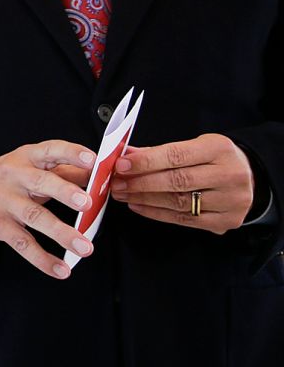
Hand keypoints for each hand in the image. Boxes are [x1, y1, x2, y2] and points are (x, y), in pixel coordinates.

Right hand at [0, 139, 96, 278]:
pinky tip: (61, 270)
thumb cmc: (8, 178)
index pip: (51, 150)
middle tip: (87, 203)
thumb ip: (63, 170)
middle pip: (42, 183)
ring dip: (61, 232)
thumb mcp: (30, 166)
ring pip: (35, 216)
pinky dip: (42, 259)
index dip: (72, 154)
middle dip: (65, 192)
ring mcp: (6, 201)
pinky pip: (22, 243)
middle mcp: (16, 176)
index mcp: (28, 158)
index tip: (93, 160)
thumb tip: (98, 178)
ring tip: (84, 247)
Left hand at [111, 134, 254, 233]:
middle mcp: (229, 175)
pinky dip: (158, 213)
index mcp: (219, 149)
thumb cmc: (214, 159)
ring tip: (123, 194)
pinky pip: (185, 220)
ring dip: (144, 199)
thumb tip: (126, 155)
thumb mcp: (194, 146)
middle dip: (141, 183)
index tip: (121, 165)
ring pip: (179, 202)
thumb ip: (160, 152)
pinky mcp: (227, 221)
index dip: (146, 161)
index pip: (176, 155)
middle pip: (177, 181)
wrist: (251, 177)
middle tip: (116, 183)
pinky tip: (139, 206)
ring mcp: (231, 200)